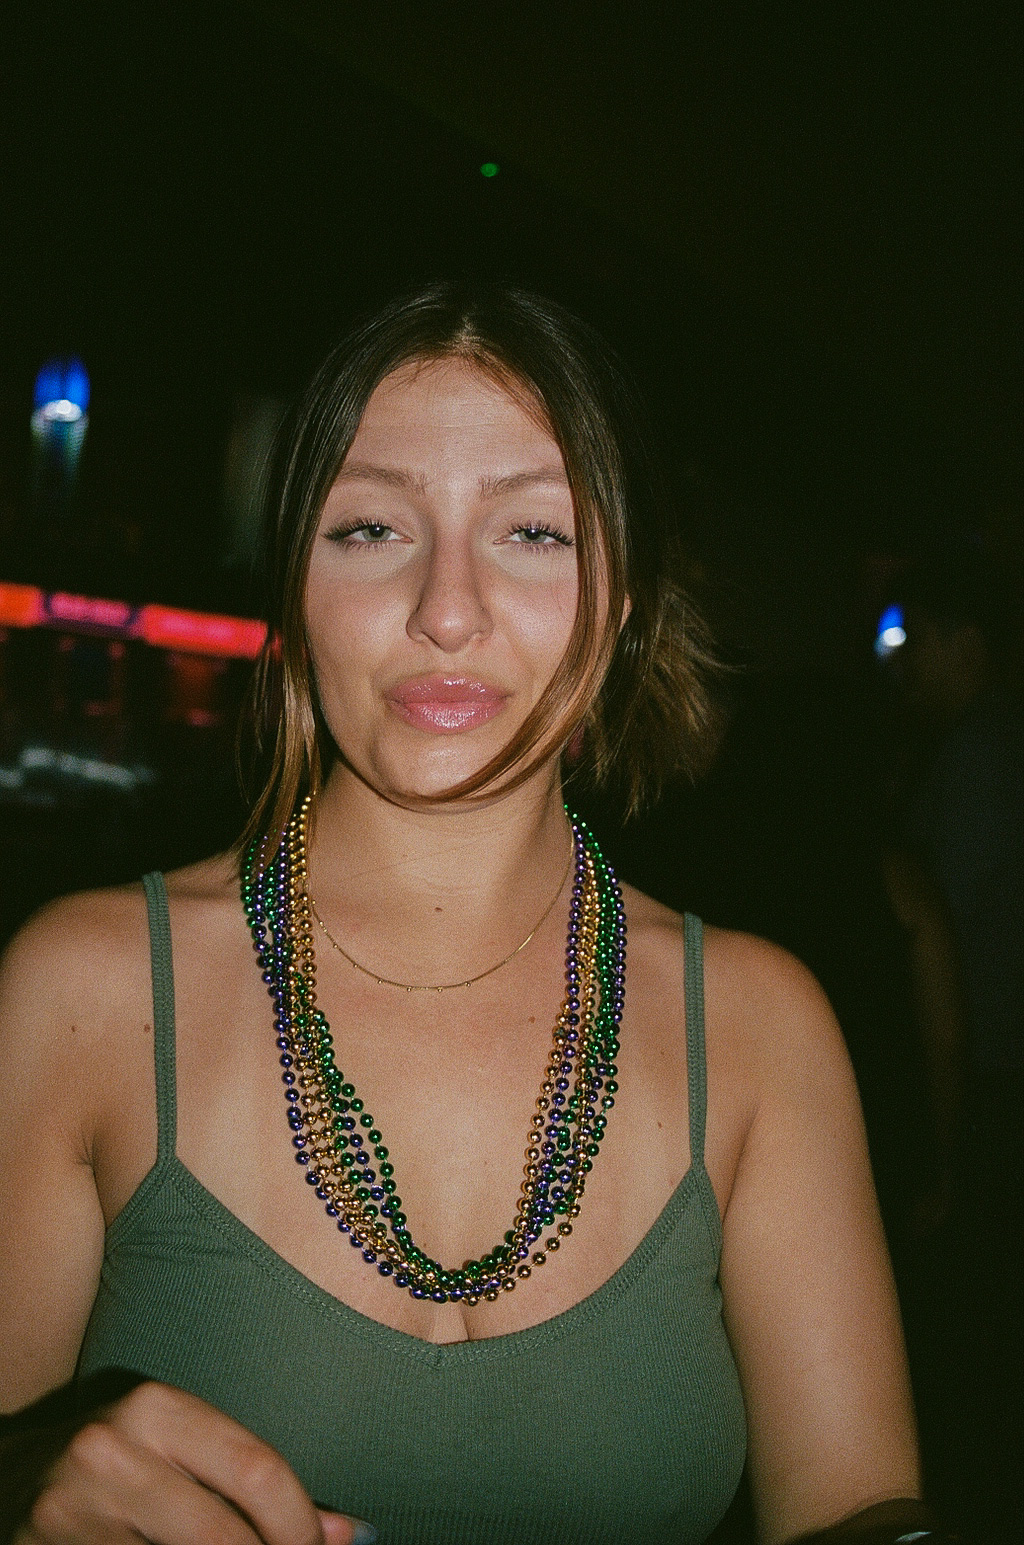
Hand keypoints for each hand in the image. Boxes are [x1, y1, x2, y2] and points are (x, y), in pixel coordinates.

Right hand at [14, 1381, 373, 1544]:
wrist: (11, 1479)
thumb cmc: (117, 1464)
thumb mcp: (181, 1451)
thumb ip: (252, 1483)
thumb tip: (346, 1533)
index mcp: (158, 1408)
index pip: (256, 1469)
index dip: (300, 1526)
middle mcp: (113, 1451)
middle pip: (223, 1536)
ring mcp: (75, 1512)